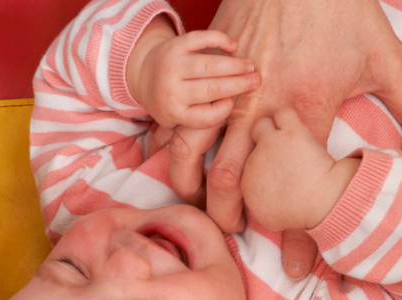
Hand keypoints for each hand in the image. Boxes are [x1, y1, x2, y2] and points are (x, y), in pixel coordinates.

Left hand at [127, 18, 256, 130]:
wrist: (144, 74)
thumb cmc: (167, 101)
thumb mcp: (172, 121)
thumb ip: (189, 130)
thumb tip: (211, 157)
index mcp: (173, 113)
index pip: (204, 116)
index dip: (224, 110)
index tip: (236, 103)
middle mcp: (171, 91)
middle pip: (211, 89)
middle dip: (238, 84)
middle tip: (257, 81)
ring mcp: (172, 67)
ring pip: (210, 65)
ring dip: (235, 65)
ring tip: (250, 66)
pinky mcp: (176, 45)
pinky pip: (202, 39)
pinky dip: (220, 40)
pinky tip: (233, 46)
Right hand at [189, 0, 401, 277]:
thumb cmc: (341, 9)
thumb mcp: (385, 55)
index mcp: (304, 110)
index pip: (301, 188)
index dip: (300, 236)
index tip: (301, 267)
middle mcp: (258, 109)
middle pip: (231, 183)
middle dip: (228, 219)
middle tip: (236, 235)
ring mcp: (227, 93)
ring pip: (194, 157)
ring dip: (193, 189)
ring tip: (201, 206)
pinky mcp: (207, 77)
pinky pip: (178, 123)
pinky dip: (173, 150)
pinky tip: (177, 165)